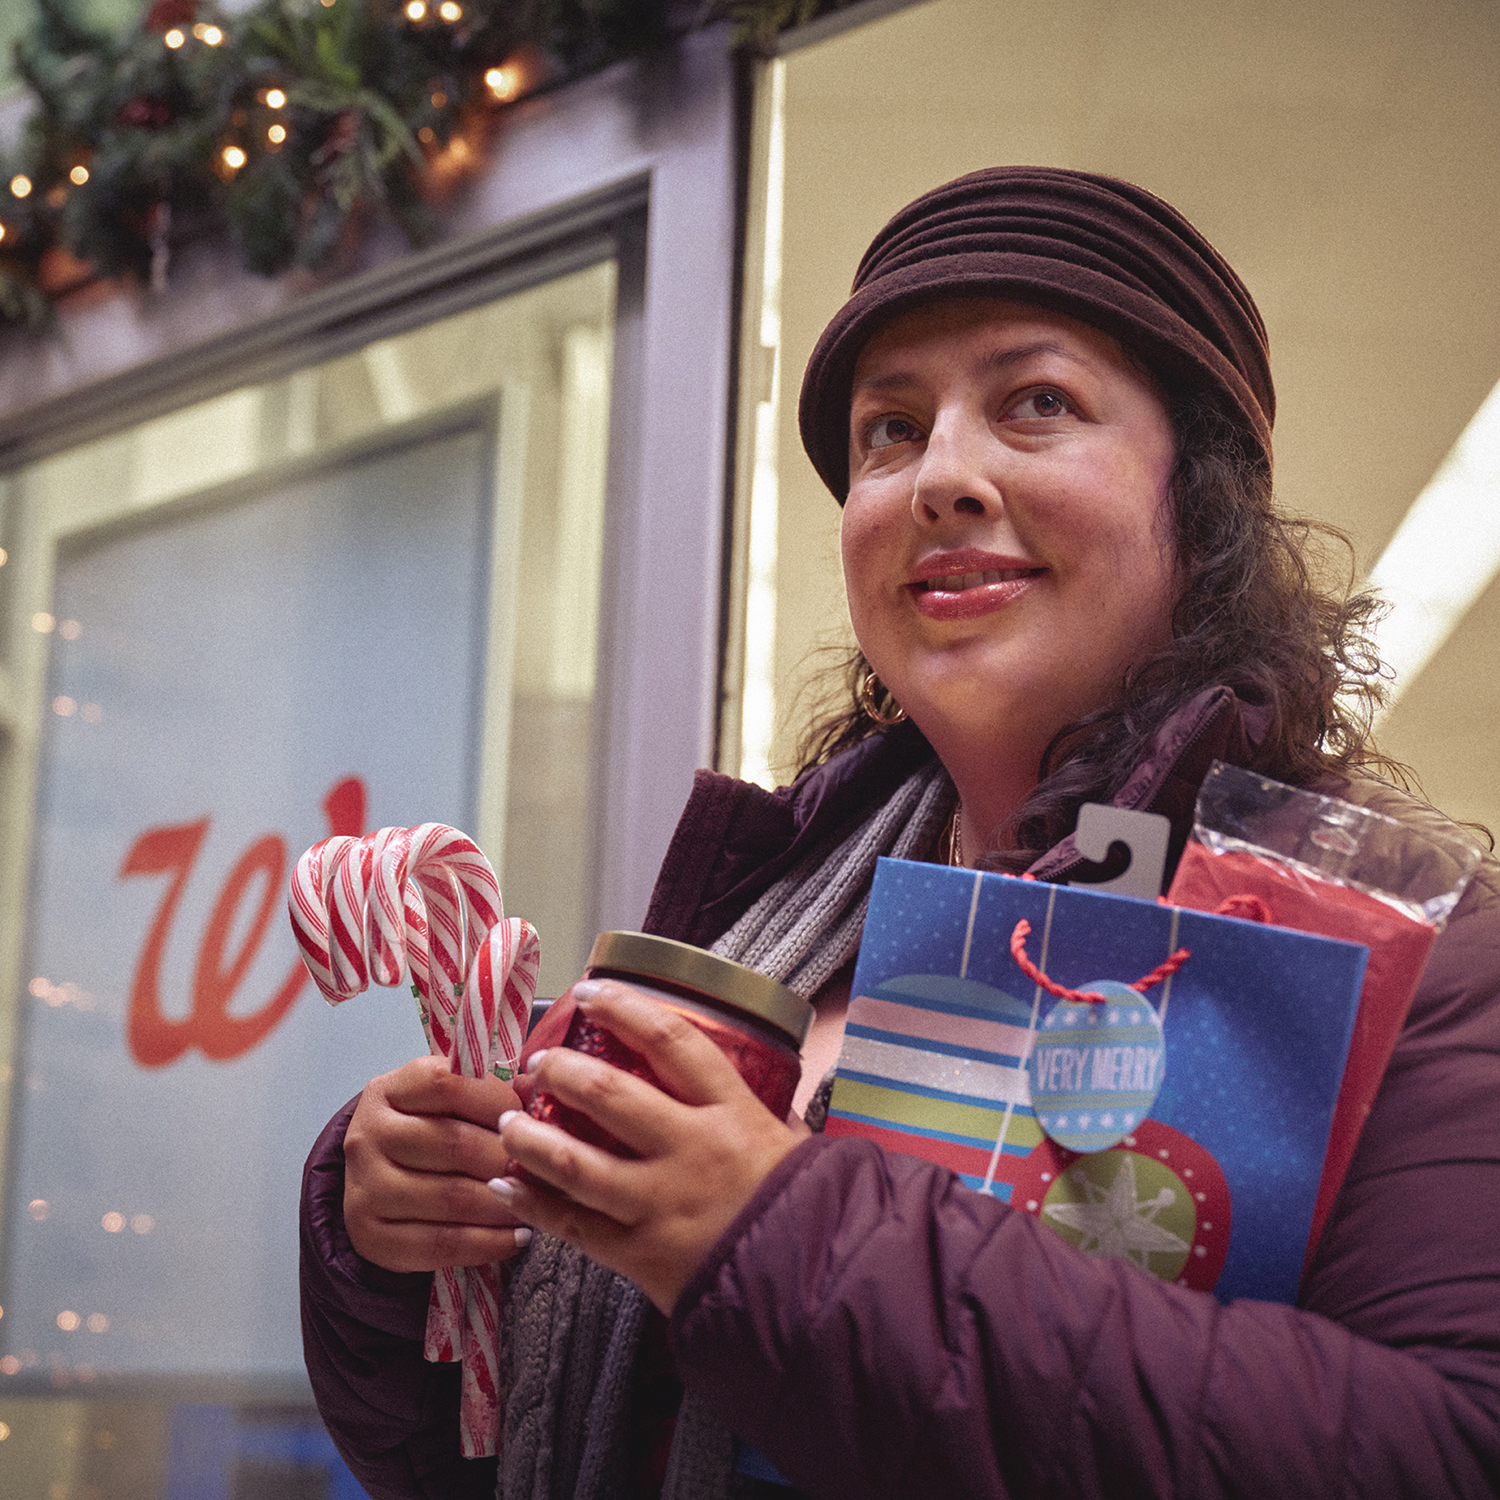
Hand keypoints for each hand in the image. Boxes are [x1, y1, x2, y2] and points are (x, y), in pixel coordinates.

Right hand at [344, 1055, 532, 1272]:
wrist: (375, 1183)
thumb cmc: (424, 1133)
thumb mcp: (445, 1101)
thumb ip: (487, 1091)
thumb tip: (535, 1091)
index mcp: (388, 1091)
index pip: (447, 1084)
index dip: (497, 1101)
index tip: (524, 1120)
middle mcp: (368, 1136)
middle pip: (453, 1143)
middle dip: (506, 1159)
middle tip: (540, 1168)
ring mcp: (365, 1189)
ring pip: (452, 1197)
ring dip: (503, 1203)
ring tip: (533, 1203)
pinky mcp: (371, 1238)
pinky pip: (441, 1245)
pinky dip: (488, 1243)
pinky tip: (516, 1237)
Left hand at [493, 981, 799, 1313]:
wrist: (810, 1287)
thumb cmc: (803, 1210)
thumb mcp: (792, 1142)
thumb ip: (760, 1109)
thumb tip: (738, 1079)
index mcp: (733, 1112)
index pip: (672, 1042)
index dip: (625, 1009)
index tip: (590, 992)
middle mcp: (692, 1151)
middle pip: (610, 1095)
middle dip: (562, 1072)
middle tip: (537, 1066)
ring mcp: (661, 1204)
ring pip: (575, 1163)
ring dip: (530, 1139)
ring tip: (508, 1123)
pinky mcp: (641, 1255)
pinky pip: (574, 1226)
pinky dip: (534, 1205)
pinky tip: (508, 1187)